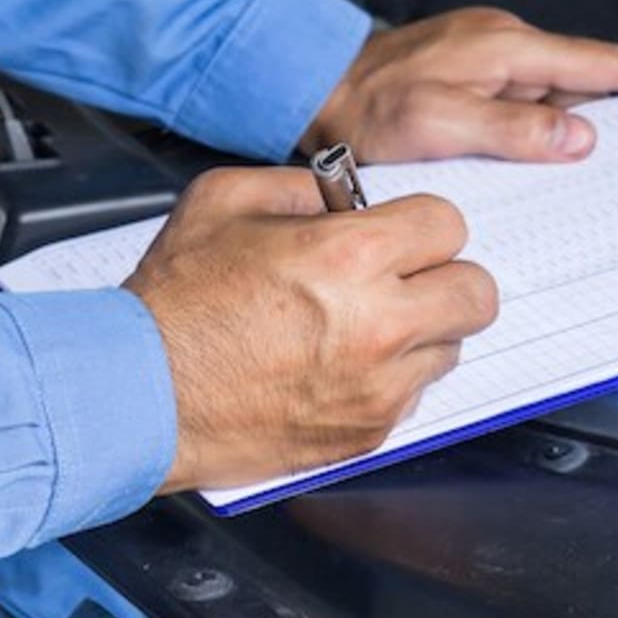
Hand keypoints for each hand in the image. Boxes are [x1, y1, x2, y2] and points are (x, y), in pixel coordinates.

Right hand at [123, 167, 497, 492]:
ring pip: (451, 346)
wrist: (139, 394)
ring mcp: (379, 386)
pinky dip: (391, 377)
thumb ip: (300, 186)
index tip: (400, 233)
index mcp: (350, 257)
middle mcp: (378, 325)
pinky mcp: (369, 432)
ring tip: (362, 324)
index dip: (422, 225)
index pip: (450, 225)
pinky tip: (340, 364)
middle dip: (445, 276)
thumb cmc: (175, 304)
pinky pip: (416, 394)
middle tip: (406, 277)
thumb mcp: (224, 199)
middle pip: (477, 293)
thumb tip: (344, 197)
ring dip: (421, 330)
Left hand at [304, 7, 617, 162]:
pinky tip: (554, 142)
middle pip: (587, 73)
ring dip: (589, 110)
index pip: (599, 61)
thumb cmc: (366, 107)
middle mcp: (502, 46)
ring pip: (558, 86)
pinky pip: (530, 95)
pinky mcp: (472, 76)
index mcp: (505, 50)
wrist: (315, 90)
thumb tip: (578, 134)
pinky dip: (552, 116)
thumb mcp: (443, 124)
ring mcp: (488, 59)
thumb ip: (515, 129)